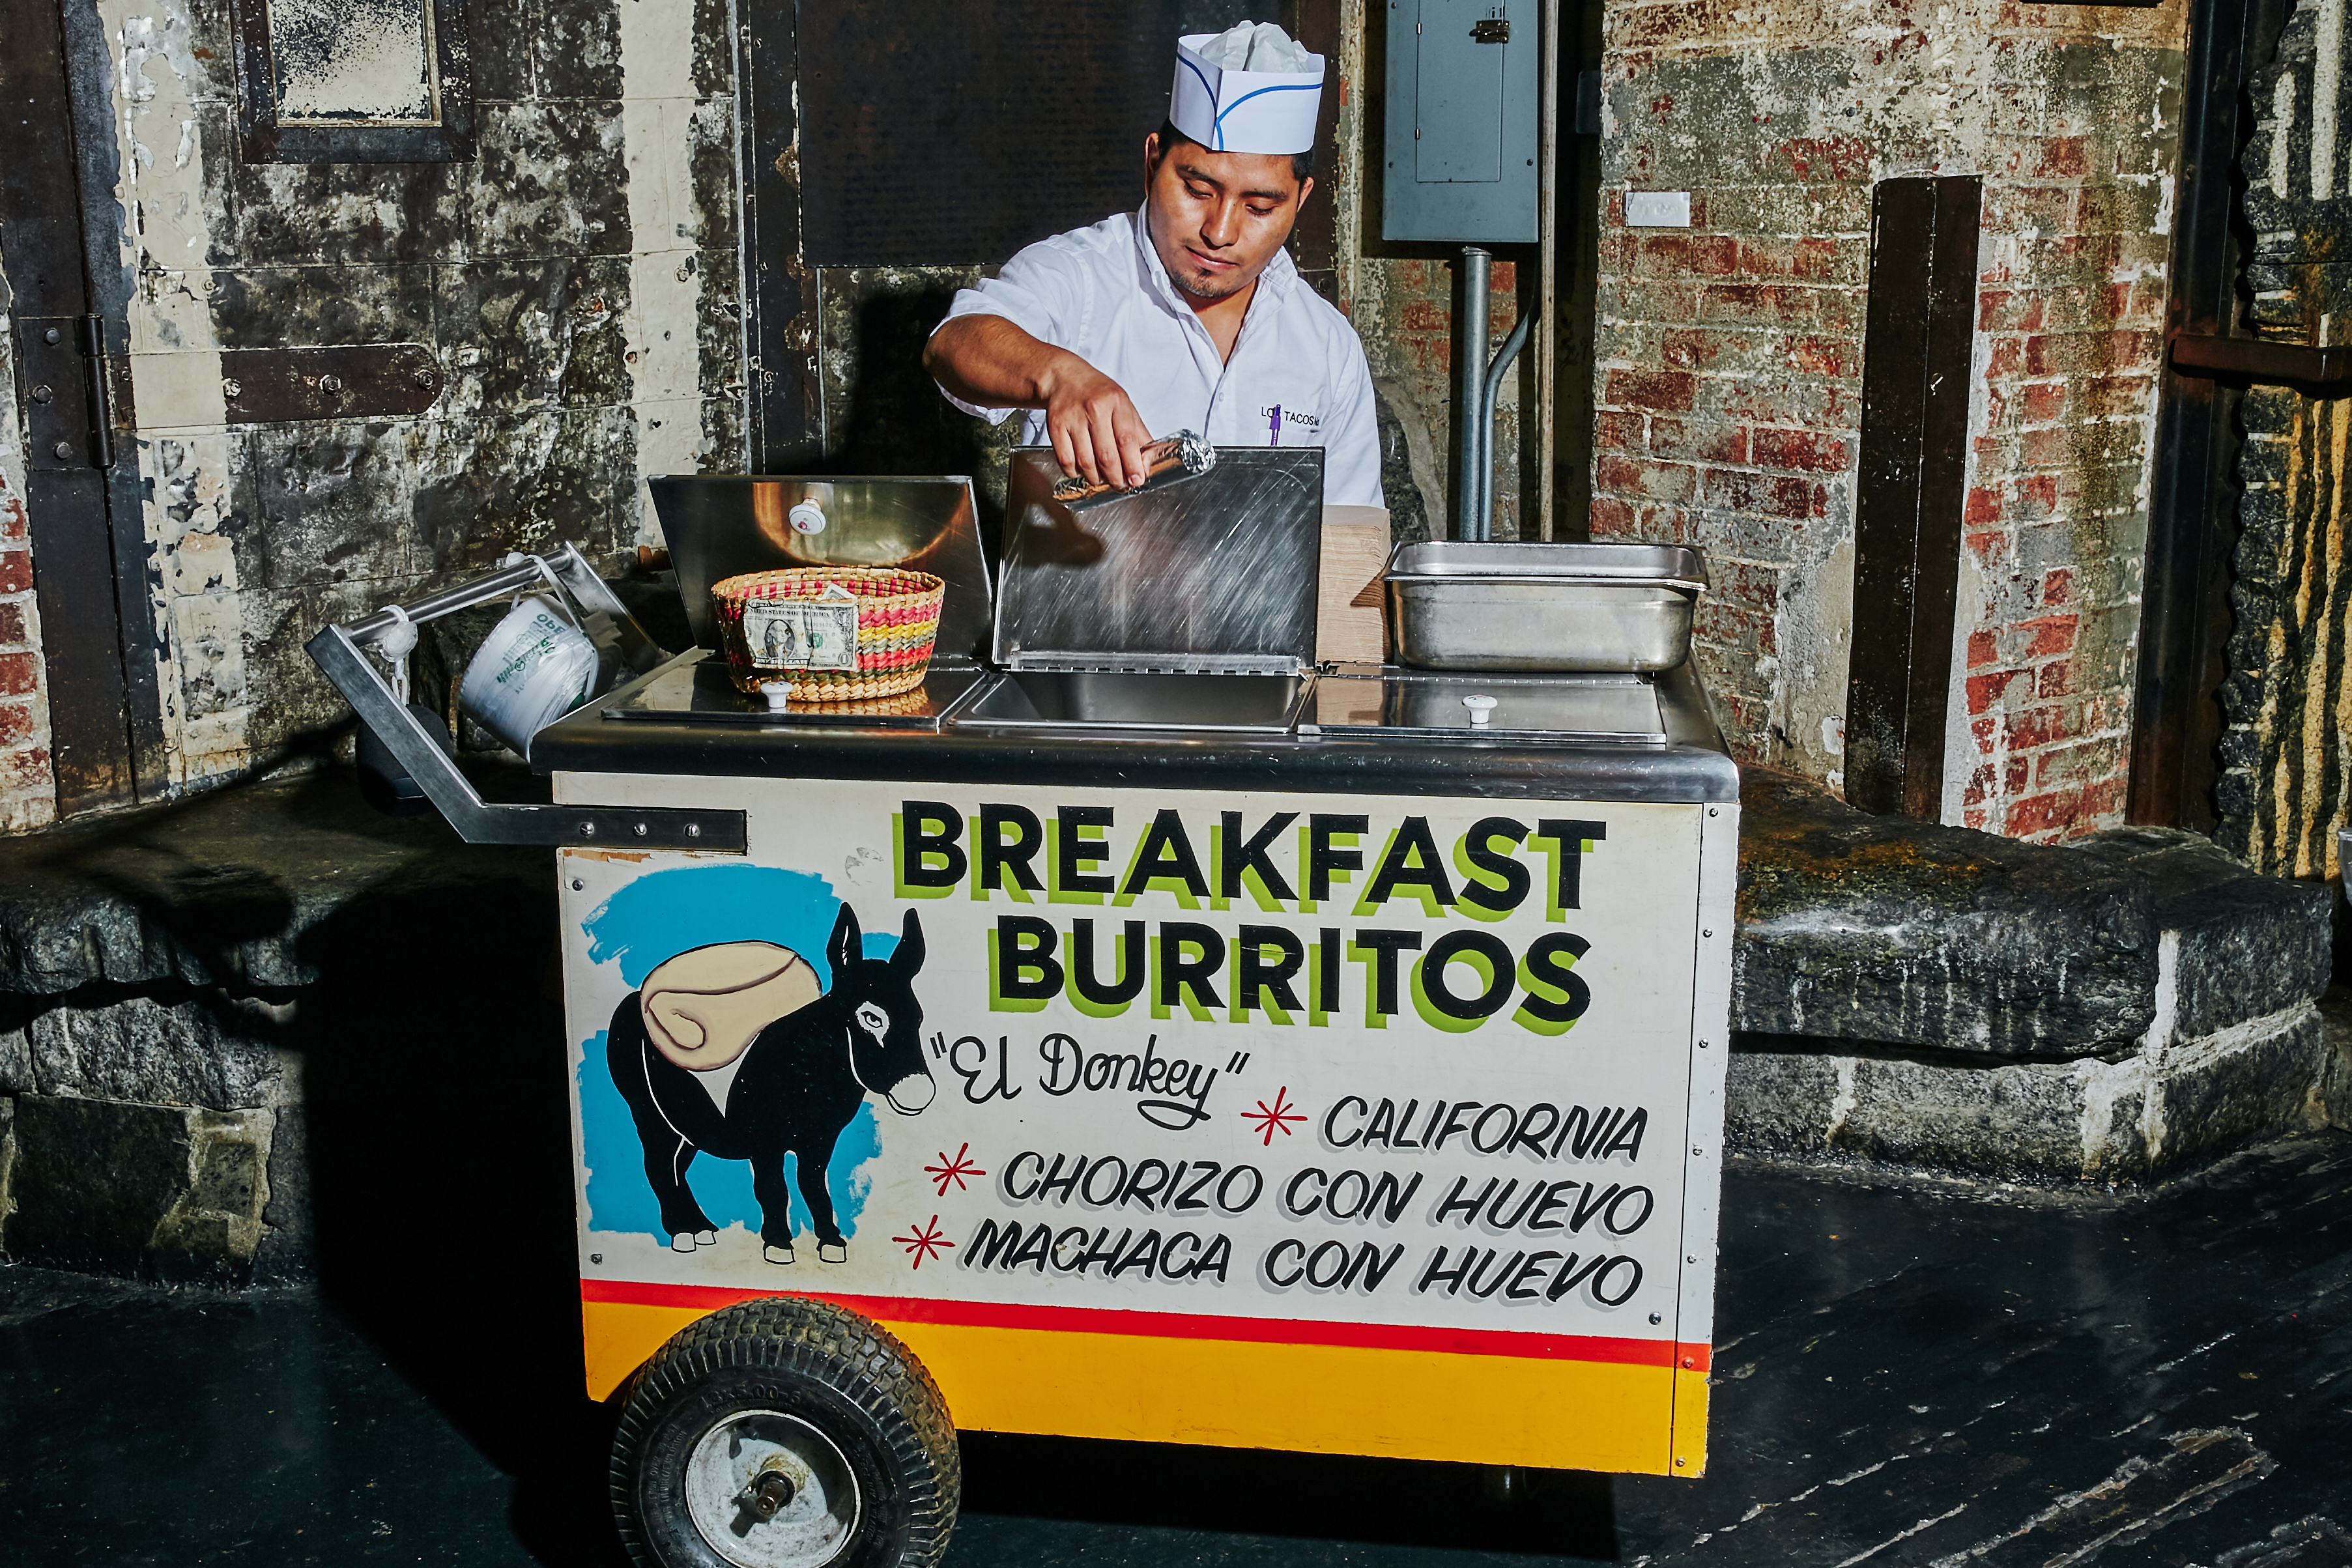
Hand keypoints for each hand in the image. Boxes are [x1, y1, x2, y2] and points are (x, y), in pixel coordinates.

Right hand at [1039, 357, 1152, 490]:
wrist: (1064, 378)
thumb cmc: (1097, 393)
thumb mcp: (1123, 405)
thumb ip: (1137, 433)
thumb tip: (1146, 463)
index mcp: (1116, 402)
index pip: (1126, 440)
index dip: (1133, 465)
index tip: (1137, 480)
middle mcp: (1094, 408)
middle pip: (1106, 456)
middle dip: (1116, 477)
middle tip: (1120, 485)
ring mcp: (1073, 418)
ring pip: (1086, 462)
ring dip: (1096, 478)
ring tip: (1102, 478)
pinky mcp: (1056, 426)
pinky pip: (1066, 461)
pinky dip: (1076, 472)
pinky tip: (1082, 470)